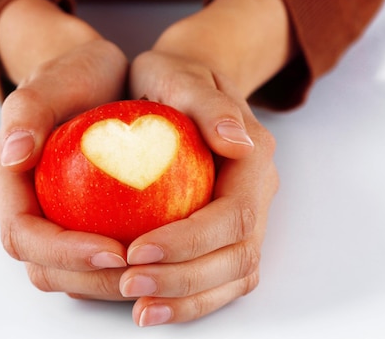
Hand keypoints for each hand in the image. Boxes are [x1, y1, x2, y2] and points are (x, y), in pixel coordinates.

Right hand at [0, 0, 131, 298]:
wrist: (90, 71)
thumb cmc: (73, 70)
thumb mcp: (55, 79)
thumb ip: (27, 111)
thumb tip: (13, 155)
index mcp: (7, 176)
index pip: (24, 233)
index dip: (65, 253)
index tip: (115, 251)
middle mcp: (22, 201)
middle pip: (43, 264)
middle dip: (90, 278)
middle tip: (142, 271)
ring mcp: (46, 211)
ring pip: (65, 270)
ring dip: (104, 282)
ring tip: (150, 271)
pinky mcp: (72, 215)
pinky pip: (89, 253)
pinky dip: (116, 265)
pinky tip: (152, 258)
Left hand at [109, 0, 290, 325]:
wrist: (184, 87)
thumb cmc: (173, 79)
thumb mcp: (180, 76)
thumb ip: (208, 104)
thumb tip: (238, 141)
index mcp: (252, 160)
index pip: (233, 215)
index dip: (189, 242)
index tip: (138, 251)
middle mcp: (255, 194)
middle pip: (237, 256)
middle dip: (184, 279)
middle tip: (129, 285)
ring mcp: (245, 217)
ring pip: (232, 276)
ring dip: (188, 299)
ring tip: (140, 308)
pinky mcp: (224, 234)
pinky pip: (218, 278)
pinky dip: (189, 299)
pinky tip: (150, 305)